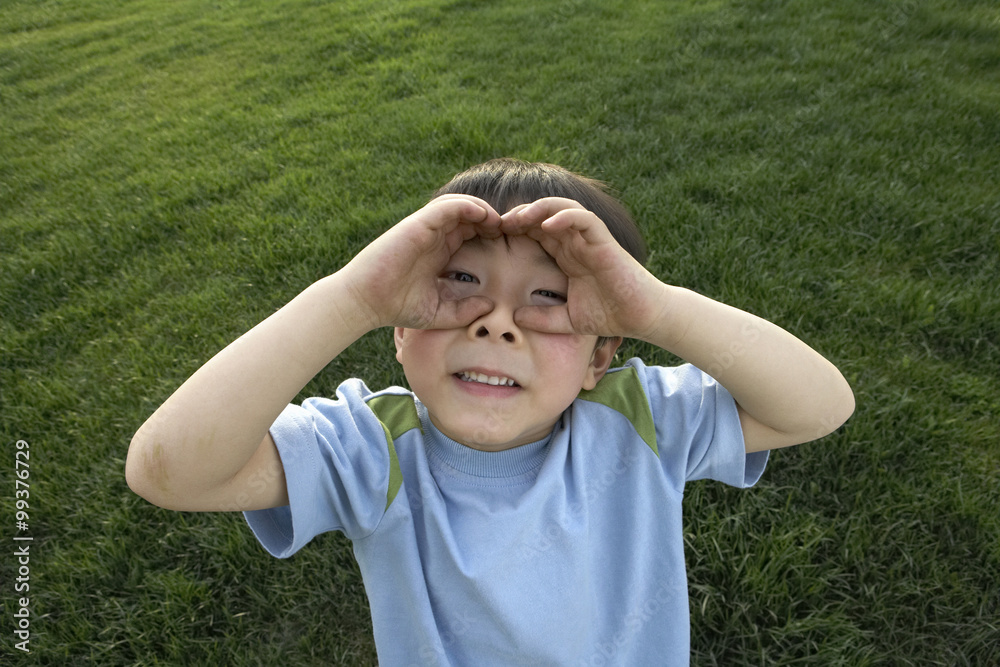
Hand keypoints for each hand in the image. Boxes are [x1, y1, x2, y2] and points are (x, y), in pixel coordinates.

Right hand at [341, 195, 502, 330]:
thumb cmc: (397, 307)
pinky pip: (447, 206)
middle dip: (492, 219)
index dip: (491, 234)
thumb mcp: (439, 313)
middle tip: (511, 230)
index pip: (471, 233)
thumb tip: (491, 306)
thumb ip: (464, 310)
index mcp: (440, 252)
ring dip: (483, 209)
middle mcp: (435, 236)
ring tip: (499, 221)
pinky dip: (467, 205)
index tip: (511, 245)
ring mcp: (426, 228)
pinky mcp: (418, 224)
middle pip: (470, 215)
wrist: (366, 301)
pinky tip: (483, 215)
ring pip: (460, 205)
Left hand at [500, 198, 665, 339]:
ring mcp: (590, 239)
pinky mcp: (605, 241)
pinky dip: (565, 217)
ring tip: (518, 218)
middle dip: (519, 215)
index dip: (514, 230)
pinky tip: (547, 225)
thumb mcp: (567, 320)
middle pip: (543, 215)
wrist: (642, 317)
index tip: (492, 238)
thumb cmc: (610, 315)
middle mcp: (576, 242)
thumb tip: (515, 318)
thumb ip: (542, 319)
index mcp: (566, 255)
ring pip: (562, 209)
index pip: (535, 232)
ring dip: (539, 209)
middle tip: (496, 223)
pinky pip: (584, 219)